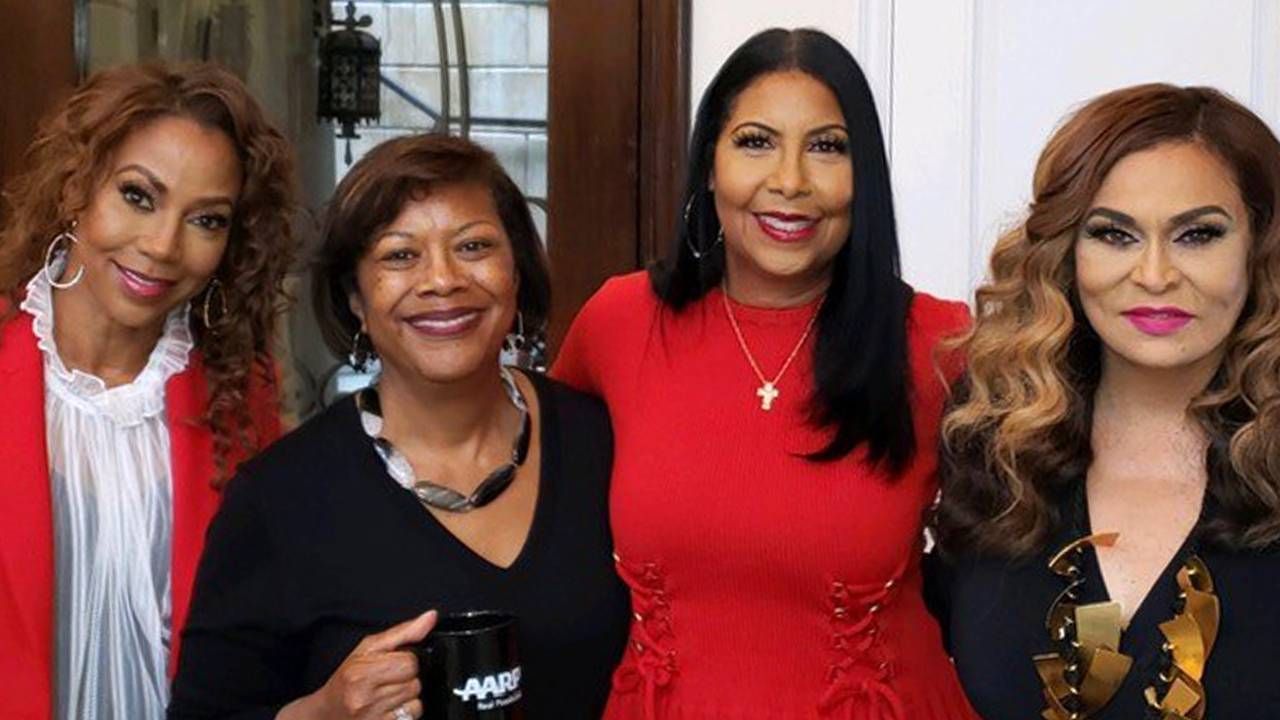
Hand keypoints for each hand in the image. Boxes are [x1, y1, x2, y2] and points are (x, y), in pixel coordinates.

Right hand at [279, 610, 436, 719]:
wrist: (327, 713)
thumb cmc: (347, 678)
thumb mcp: (369, 648)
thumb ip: (403, 632)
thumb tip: (430, 617)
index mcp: (362, 673)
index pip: (410, 663)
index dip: (408, 661)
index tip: (396, 663)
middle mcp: (365, 698)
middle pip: (415, 684)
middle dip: (408, 680)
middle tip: (390, 680)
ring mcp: (373, 719)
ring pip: (416, 704)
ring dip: (408, 698)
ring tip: (389, 695)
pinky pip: (411, 719)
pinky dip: (406, 713)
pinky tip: (390, 709)